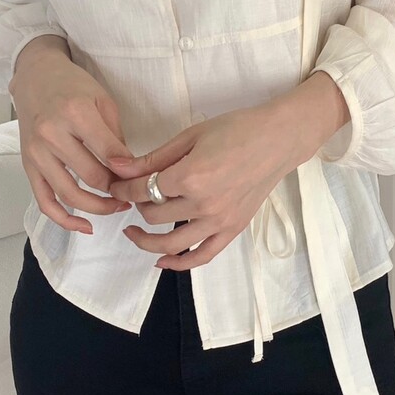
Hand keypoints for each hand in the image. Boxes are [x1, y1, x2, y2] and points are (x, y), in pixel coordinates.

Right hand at [10, 38, 134, 233]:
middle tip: (133, 193)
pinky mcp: (28, 165)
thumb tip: (130, 172)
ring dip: (97, 208)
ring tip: (117, 208)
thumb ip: (116, 138)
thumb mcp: (103, 101)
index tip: (143, 179)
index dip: (130, 172)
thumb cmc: (73, 86)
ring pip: (69, 195)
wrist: (35, 77)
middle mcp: (52, 135)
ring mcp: (37, 153)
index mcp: (76, 113)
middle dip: (117, 190)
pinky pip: (45, 201)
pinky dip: (64, 220)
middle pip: (92, 178)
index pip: (110, 154)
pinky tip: (85, 226)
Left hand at [105, 105, 298, 268]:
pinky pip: (202, 256)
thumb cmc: (236, 130)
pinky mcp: (232, 230)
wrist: (278, 139)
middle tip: (132, 196)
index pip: (143, 189)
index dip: (124, 188)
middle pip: (153, 215)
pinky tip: (161, 261)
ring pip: (170, 244)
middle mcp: (202, 204)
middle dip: (137, 205)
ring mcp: (219, 221)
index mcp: (190, 176)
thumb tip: (117, 167)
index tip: (116, 184)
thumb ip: (153, 158)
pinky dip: (179, 264)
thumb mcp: (190, 136)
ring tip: (133, 232)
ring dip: (146, 241)